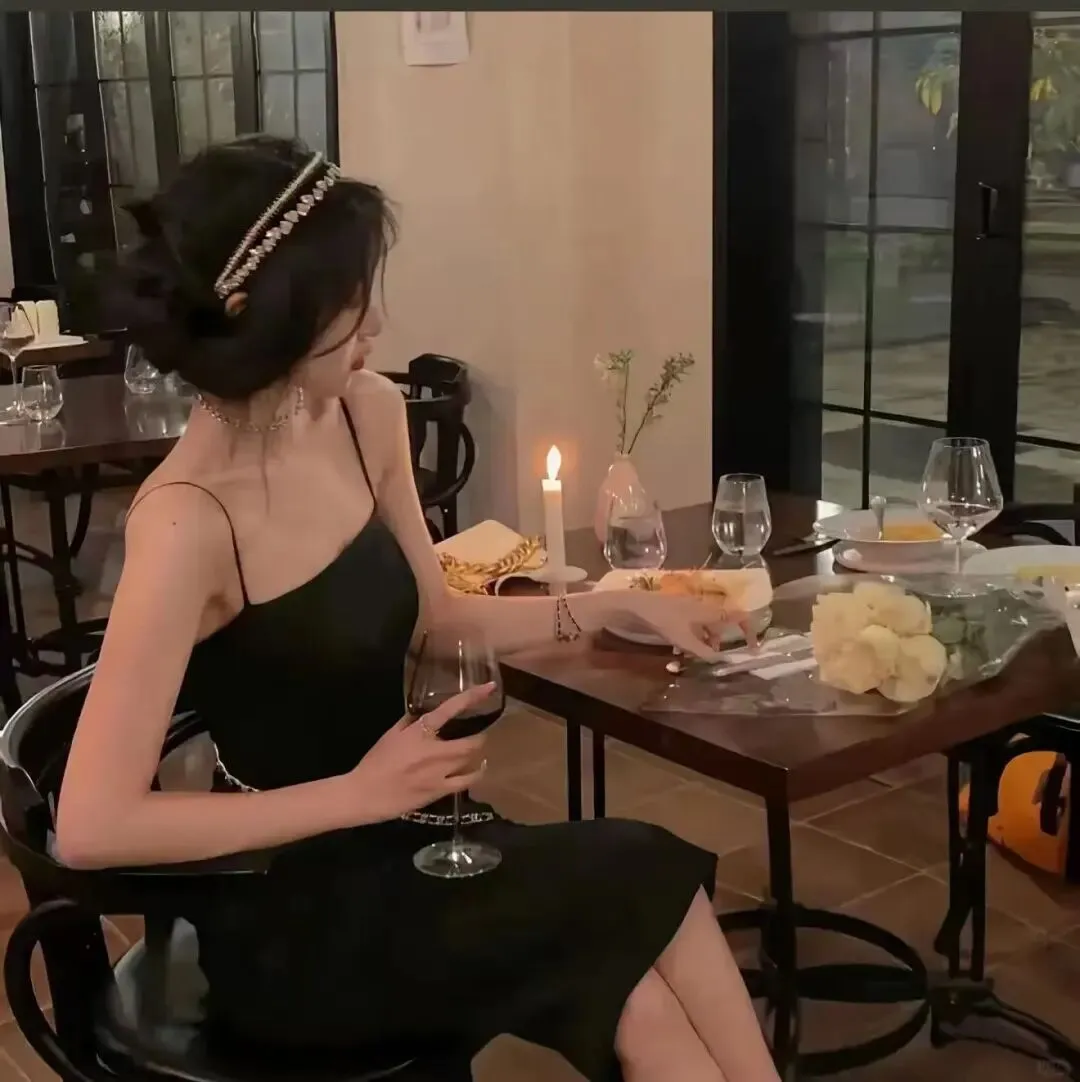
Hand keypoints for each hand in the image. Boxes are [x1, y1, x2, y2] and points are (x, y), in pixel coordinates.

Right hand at [349, 683, 494, 821]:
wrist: (364, 794)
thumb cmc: (375, 762)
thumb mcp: (390, 734)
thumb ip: (410, 722)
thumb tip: (425, 712)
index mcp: (419, 732)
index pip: (450, 709)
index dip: (472, 696)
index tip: (490, 687)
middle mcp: (434, 750)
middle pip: (470, 740)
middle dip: (480, 735)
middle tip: (479, 732)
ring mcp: (439, 772)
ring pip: (471, 759)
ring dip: (477, 752)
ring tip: (476, 749)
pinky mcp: (439, 791)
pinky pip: (466, 781)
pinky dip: (476, 772)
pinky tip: (478, 768)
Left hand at [615, 589, 752, 661]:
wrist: (636, 606)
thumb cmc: (663, 620)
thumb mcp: (684, 640)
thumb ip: (703, 651)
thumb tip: (720, 660)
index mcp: (710, 610)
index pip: (739, 615)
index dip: (749, 629)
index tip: (752, 647)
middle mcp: (704, 606)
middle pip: (722, 621)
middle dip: (722, 639)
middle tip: (717, 656)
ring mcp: (690, 607)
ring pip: (707, 624)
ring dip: (707, 640)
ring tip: (697, 655)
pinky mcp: (678, 610)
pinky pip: (694, 624)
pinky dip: (694, 636)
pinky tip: (682, 648)